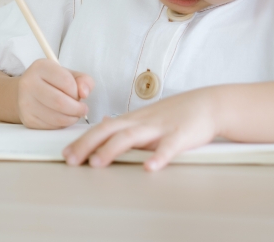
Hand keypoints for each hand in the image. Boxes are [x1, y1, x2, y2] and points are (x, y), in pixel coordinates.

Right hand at [17, 59, 93, 128]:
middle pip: (60, 102)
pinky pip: (51, 127)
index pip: (66, 82)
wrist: (27, 93)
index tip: (79, 94)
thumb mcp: (69, 74)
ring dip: (71, 118)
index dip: (77, 92)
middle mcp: (29, 83)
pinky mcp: (28, 119)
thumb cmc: (52, 82)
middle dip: (77, 109)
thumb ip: (83, 80)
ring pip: (57, 118)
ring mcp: (26, 102)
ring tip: (74, 114)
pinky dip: (62, 125)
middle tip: (82, 109)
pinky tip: (62, 117)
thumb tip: (84, 93)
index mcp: (40, 67)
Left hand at [63, 87, 219, 170]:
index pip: (101, 128)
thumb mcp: (145, 115)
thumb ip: (124, 122)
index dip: (82, 140)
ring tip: (97, 163)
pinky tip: (149, 168)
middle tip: (71, 159)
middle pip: (109, 131)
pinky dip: (158, 157)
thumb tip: (104, 121)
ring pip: (132, 137)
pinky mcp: (180, 136)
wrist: (207, 104)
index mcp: (132, 120)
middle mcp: (141, 122)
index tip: (66, 153)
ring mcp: (160, 128)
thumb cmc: (176, 113)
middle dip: (87, 144)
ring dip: (112, 150)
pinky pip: (168, 147)